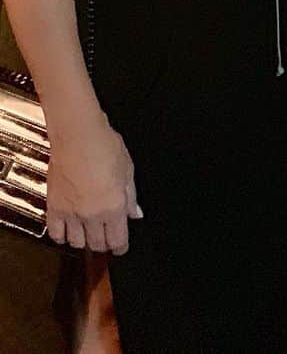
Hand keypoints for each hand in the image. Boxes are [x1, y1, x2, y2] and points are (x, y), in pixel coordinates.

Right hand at [46, 117, 141, 253]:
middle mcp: (91, 214)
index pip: (117, 240)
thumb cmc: (104, 146)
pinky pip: (55, 234)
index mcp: (113, 206)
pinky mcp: (53, 208)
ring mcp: (71, 213)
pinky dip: (62, 236)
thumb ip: (131, 196)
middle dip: (104, 244)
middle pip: (97, 244)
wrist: (76, 135)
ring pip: (77, 243)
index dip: (121, 247)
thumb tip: (135, 214)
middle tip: (107, 238)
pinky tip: (68, 229)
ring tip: (89, 232)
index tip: (121, 246)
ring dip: (84, 241)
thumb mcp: (127, 168)